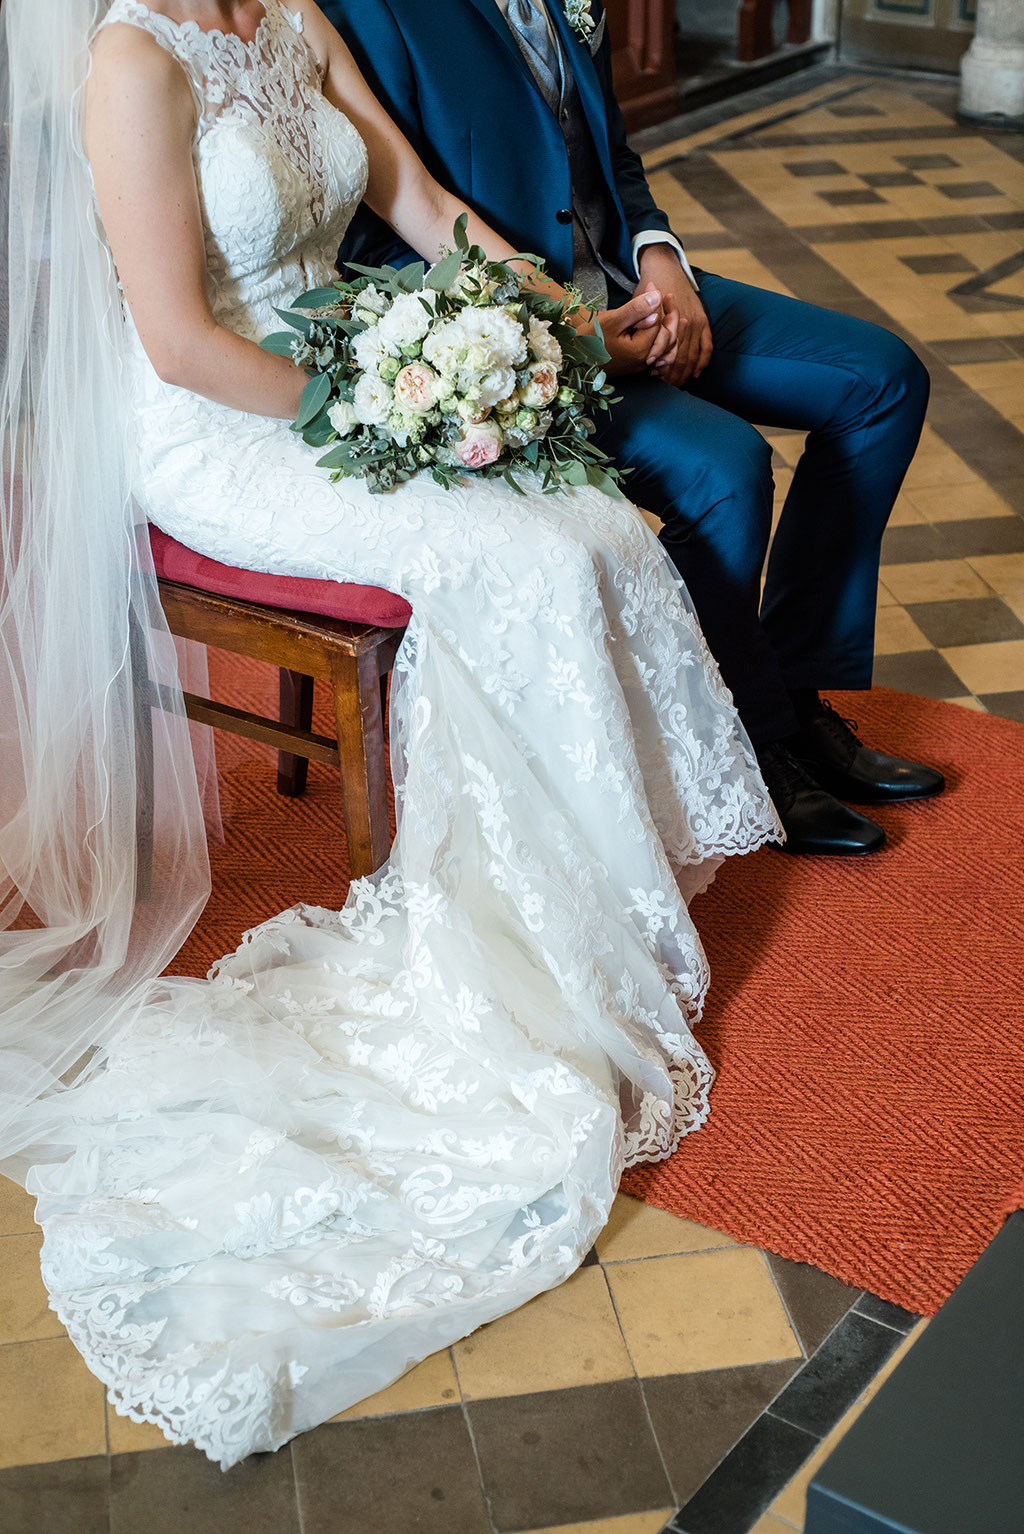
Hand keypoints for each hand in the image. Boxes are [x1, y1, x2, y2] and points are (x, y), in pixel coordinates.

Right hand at [583, 289, 664, 376]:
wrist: (573, 359)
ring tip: (672, 313)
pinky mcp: (636, 371)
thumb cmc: (588, 340)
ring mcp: (641, 369)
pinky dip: (665, 347)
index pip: (658, 322)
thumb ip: (636, 309)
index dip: (657, 301)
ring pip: (666, 349)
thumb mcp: (611, 320)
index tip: (651, 284)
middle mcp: (645, 362)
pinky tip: (665, 336)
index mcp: (640, 350)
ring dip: (670, 330)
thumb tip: (657, 296)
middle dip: (669, 314)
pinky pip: (659, 361)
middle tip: (666, 295)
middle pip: (668, 336)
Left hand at [637, 245, 712, 387]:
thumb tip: (639, 351)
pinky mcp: (703, 321)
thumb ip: (639, 326)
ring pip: (692, 356)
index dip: (659, 367)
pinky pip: (707, 346)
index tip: (653, 378)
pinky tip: (695, 375)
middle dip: (672, 376)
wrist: (664, 266)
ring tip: (677, 385)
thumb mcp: (637, 306)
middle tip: (665, 388)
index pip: (665, 352)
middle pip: (680, 358)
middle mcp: (684, 323)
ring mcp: (696, 322)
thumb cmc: (647, 289)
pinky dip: (702, 362)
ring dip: (685, 373)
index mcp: (668, 321)